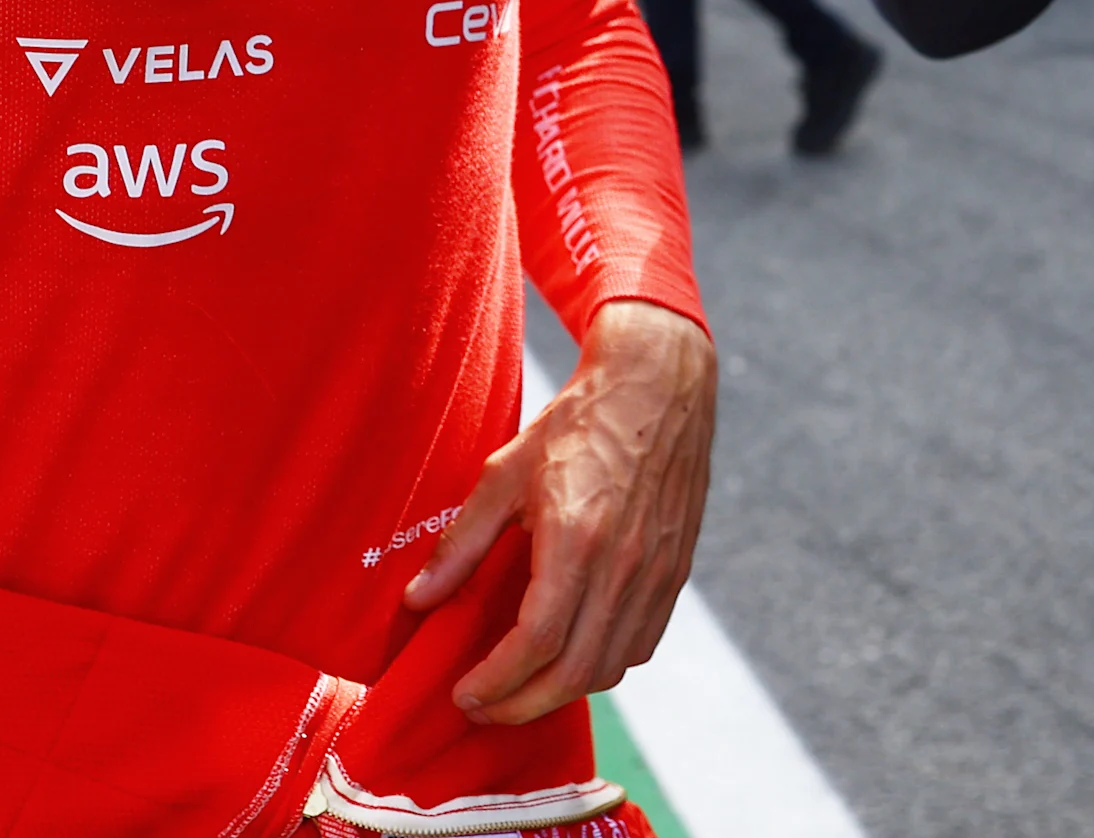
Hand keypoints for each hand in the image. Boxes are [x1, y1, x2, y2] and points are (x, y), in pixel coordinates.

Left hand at [405, 300, 715, 724]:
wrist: (659, 386)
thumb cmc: (579, 424)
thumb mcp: (505, 473)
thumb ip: (461, 543)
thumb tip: (418, 599)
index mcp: (577, 540)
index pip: (534, 645)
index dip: (495, 683)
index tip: (462, 694)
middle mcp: (624, 567)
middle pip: (573, 673)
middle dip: (520, 705)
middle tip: (483, 707)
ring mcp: (656, 574)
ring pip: (610, 667)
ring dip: (561, 691)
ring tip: (520, 687)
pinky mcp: (676, 573)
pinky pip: (640, 645)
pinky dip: (602, 666)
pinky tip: (570, 655)